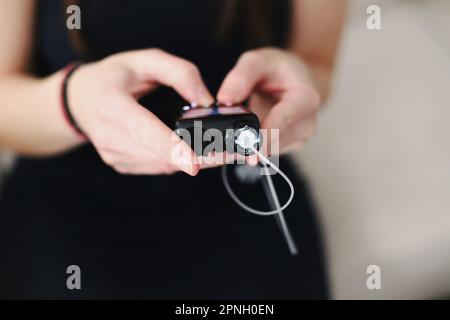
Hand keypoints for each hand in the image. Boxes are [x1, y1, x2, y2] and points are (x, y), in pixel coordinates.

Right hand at [67, 49, 213, 175]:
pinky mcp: (120, 164)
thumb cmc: (113, 77)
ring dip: (192, 161)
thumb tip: (206, 100)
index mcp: (112, 105)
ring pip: (162, 165)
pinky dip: (177, 161)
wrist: (79, 100)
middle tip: (231, 152)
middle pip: (160, 155)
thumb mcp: (144, 60)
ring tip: (217, 150)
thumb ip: (179, 72)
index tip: (193, 163)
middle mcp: (110, 135)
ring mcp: (113, 154)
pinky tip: (189, 150)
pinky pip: (156, 167)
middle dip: (199, 157)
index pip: (143, 130)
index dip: (170, 148)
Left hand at [217, 48, 320, 154]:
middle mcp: (305, 123)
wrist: (295, 80)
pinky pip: (262, 152)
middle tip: (215, 148)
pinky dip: (245, 148)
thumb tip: (225, 99)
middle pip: (272, 141)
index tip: (246, 151)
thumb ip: (240, 77)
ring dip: (242, 148)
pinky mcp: (286, 147)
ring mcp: (298, 138)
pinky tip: (234, 139)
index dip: (263, 137)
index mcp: (305, 99)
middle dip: (243, 144)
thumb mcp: (257, 61)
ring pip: (265, 151)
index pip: (283, 121)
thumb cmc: (279, 69)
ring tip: (220, 141)